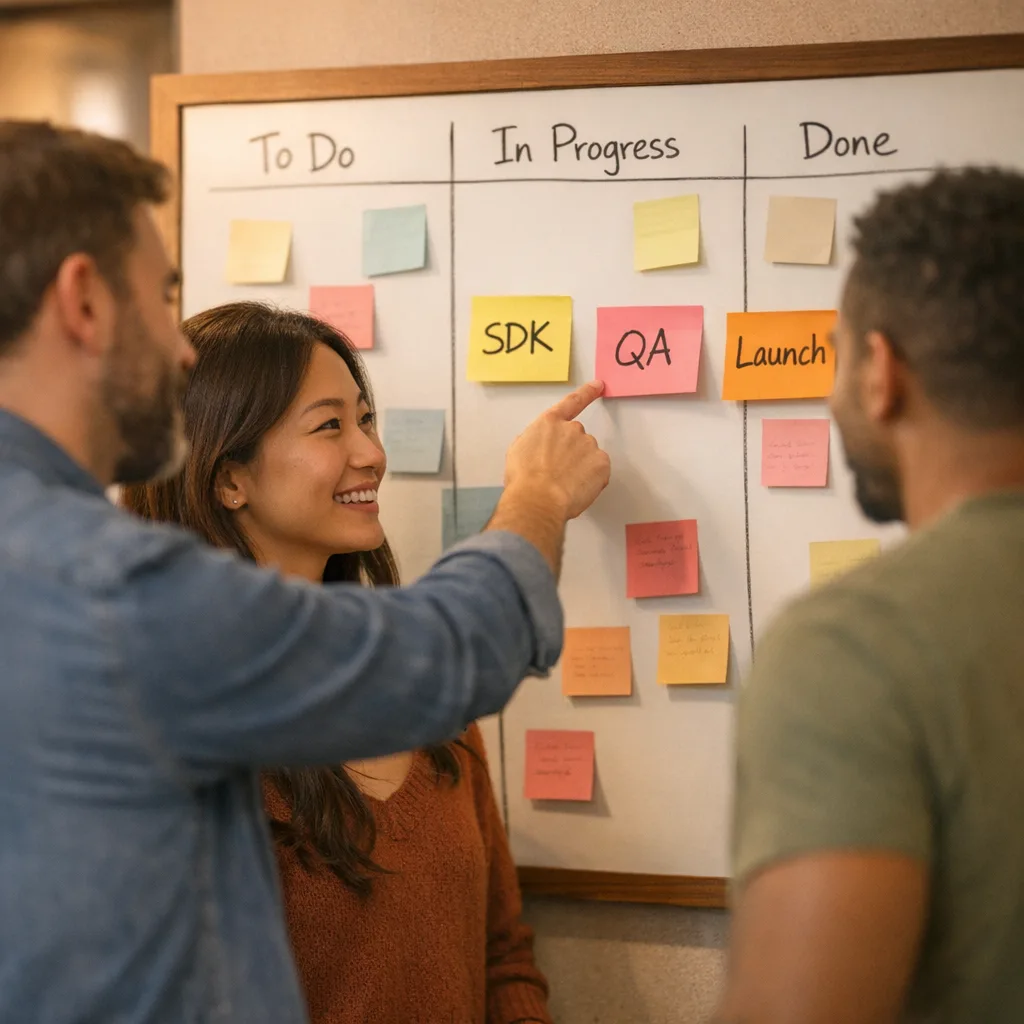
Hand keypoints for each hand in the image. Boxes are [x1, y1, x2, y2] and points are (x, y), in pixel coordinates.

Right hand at [503, 380, 610, 519]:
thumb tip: (538, 445)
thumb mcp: (517, 451)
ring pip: (589, 456)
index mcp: (549, 424)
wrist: (538, 499)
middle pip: (578, 438)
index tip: (599, 386)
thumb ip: (533, 440)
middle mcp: (571, 429)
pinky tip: (576, 488)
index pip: (572, 402)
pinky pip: (600, 471)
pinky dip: (592, 480)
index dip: (587, 393)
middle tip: (558, 474)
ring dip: (581, 468)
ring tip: (564, 485)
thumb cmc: (524, 480)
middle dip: (572, 454)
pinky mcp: (601, 462)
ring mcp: (588, 444)